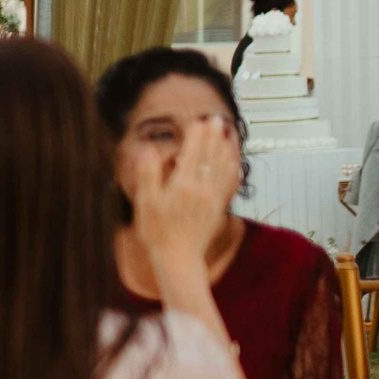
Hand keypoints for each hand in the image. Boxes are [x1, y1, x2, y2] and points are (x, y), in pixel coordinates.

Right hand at [131, 113, 236, 269]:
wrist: (178, 258)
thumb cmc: (157, 231)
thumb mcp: (145, 202)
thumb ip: (147, 174)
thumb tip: (147, 150)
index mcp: (183, 184)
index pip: (193, 151)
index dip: (196, 134)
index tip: (197, 120)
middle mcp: (202, 188)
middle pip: (211, 155)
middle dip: (213, 135)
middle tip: (215, 120)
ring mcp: (213, 197)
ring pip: (224, 166)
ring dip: (225, 148)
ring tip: (226, 134)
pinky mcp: (218, 207)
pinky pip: (230, 183)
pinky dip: (232, 168)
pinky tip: (234, 162)